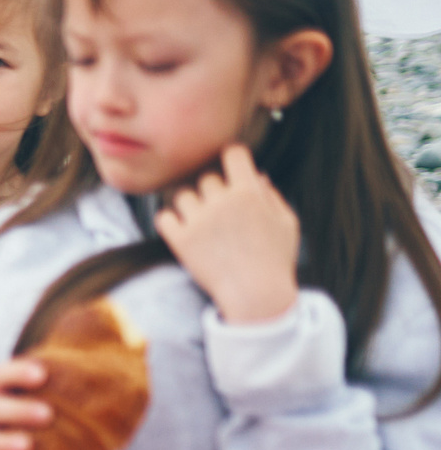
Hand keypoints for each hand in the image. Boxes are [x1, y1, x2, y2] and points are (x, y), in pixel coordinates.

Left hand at [156, 144, 300, 323]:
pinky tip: (183, 231)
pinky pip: (163, 216)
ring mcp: (199, 220)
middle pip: (207, 177)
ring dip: (191, 206)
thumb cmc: (275, 260)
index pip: (233, 153)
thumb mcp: (286, 224)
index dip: (232, 157)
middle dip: (214, 192)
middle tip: (223, 214)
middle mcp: (222, 202)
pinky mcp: (180, 239)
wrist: (256, 296)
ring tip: (204, 225)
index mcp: (250, 193)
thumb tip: (257, 176)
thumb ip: (271, 196)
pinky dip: (171, 222)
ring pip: (182, 195)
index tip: (231, 168)